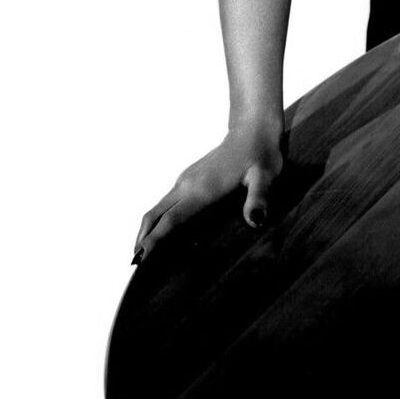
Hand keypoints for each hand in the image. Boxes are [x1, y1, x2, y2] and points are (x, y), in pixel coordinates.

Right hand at [133, 116, 283, 263]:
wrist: (252, 129)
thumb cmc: (260, 155)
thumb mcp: (265, 177)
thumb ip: (259, 198)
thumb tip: (255, 219)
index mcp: (201, 189)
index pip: (170, 220)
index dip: (153, 241)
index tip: (139, 262)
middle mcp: (187, 185)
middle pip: (153, 215)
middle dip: (141, 241)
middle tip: (135, 269)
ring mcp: (186, 180)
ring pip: (157, 208)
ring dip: (146, 231)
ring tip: (143, 257)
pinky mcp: (189, 179)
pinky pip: (166, 203)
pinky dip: (157, 221)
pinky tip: (164, 235)